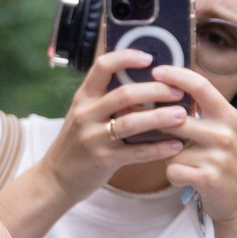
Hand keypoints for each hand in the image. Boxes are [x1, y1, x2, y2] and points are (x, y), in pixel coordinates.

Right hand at [35, 49, 188, 201]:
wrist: (54, 179)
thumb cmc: (76, 145)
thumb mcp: (83, 116)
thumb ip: (106, 101)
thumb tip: (144, 86)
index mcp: (83, 98)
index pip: (103, 66)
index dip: (127, 58)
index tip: (150, 59)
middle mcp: (86, 114)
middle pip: (125, 94)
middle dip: (156, 90)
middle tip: (178, 91)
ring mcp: (93, 138)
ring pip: (132, 122)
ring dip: (161, 117)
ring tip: (182, 115)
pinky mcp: (102, 160)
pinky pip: (136, 152)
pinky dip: (158, 148)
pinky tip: (175, 145)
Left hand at [149, 64, 236, 223]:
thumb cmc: (227, 162)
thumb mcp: (224, 131)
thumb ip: (203, 113)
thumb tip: (170, 89)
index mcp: (229, 115)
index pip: (200, 86)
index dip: (176, 75)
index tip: (156, 71)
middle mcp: (225, 132)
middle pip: (175, 118)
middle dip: (157, 123)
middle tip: (148, 125)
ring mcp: (218, 155)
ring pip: (170, 148)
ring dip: (169, 155)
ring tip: (184, 161)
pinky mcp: (208, 177)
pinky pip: (172, 170)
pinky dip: (173, 175)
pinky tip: (186, 178)